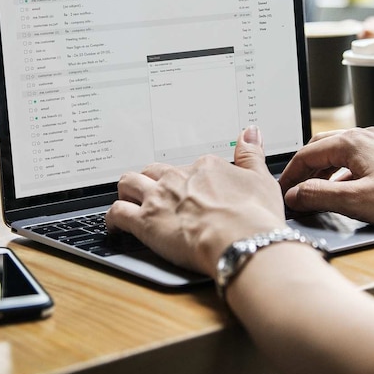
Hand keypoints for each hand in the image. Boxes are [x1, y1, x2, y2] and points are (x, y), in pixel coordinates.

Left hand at [106, 126, 286, 276]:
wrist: (241, 241)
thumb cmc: (254, 217)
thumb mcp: (260, 179)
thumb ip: (250, 154)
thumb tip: (250, 132)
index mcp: (204, 167)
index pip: (189, 167)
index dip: (188, 180)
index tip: (192, 191)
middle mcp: (178, 178)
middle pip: (154, 171)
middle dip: (151, 180)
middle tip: (156, 193)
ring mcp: (159, 198)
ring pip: (129, 183)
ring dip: (127, 191)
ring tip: (129, 200)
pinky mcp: (145, 222)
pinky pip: (117, 212)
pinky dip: (113, 218)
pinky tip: (115, 225)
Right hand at [278, 127, 373, 227]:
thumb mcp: (357, 201)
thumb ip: (319, 196)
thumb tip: (294, 194)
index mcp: (351, 142)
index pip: (305, 155)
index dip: (289, 176)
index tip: (281, 193)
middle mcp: (363, 136)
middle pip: (320, 148)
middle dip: (303, 170)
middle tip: (293, 191)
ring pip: (338, 153)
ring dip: (321, 171)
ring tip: (313, 192)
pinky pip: (354, 158)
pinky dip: (340, 173)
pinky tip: (343, 191)